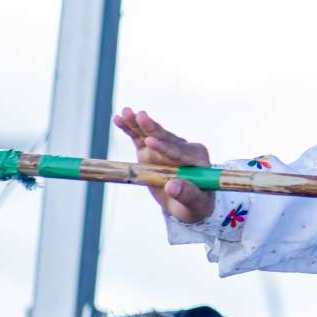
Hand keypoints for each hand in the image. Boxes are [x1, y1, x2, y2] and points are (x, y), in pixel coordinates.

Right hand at [111, 108, 215, 223]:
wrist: (187, 203)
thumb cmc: (195, 204)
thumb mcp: (194, 204)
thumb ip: (186, 194)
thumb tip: (171, 187)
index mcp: (197, 159)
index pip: (179, 152)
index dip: (164, 148)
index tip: (150, 142)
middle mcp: (183, 149)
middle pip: (166, 137)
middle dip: (152, 128)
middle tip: (141, 116)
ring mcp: (166, 148)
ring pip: (152, 133)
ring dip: (139, 123)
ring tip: (127, 112)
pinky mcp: (152, 150)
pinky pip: (140, 138)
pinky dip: (130, 128)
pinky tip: (119, 119)